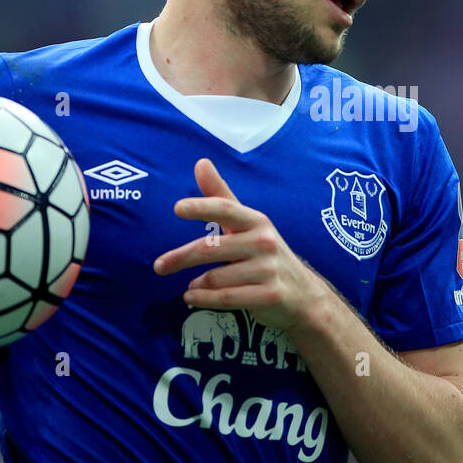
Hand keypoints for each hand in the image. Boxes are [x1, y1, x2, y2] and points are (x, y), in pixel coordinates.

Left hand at [153, 158, 330, 334]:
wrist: (304, 294)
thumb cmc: (266, 254)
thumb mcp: (248, 224)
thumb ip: (221, 196)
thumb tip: (201, 162)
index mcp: (257, 221)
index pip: (226, 208)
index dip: (202, 207)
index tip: (178, 208)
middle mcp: (264, 242)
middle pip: (211, 248)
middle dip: (181, 257)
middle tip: (159, 266)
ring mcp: (269, 270)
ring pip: (216, 277)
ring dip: (197, 283)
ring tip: (190, 285)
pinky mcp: (269, 296)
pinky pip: (227, 297)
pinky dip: (204, 299)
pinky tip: (191, 297)